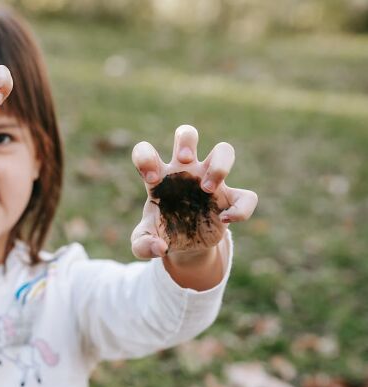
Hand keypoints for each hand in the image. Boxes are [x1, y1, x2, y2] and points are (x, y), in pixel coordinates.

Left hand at [130, 125, 257, 259]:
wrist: (183, 246)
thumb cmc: (161, 233)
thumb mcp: (143, 243)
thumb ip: (143, 246)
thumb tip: (160, 248)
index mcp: (160, 177)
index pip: (146, 151)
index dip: (146, 156)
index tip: (151, 179)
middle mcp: (186, 173)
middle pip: (188, 133)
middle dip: (187, 141)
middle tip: (184, 160)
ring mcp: (210, 182)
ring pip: (224, 150)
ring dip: (219, 165)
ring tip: (207, 189)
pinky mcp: (230, 200)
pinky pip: (248, 196)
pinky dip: (241, 209)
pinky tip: (224, 219)